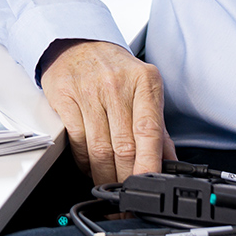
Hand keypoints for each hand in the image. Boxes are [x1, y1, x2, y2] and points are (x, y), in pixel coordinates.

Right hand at [39, 40, 174, 183]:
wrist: (78, 43)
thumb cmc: (113, 69)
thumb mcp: (143, 89)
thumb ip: (157, 127)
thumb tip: (169, 161)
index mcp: (144, 82)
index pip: (149, 131)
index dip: (148, 164)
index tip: (148, 184)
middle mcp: (117, 84)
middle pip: (124, 145)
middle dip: (126, 177)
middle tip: (128, 192)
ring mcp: (89, 90)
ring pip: (99, 148)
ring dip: (104, 174)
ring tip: (109, 184)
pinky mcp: (66, 97)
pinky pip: (78, 141)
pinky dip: (85, 161)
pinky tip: (90, 166)